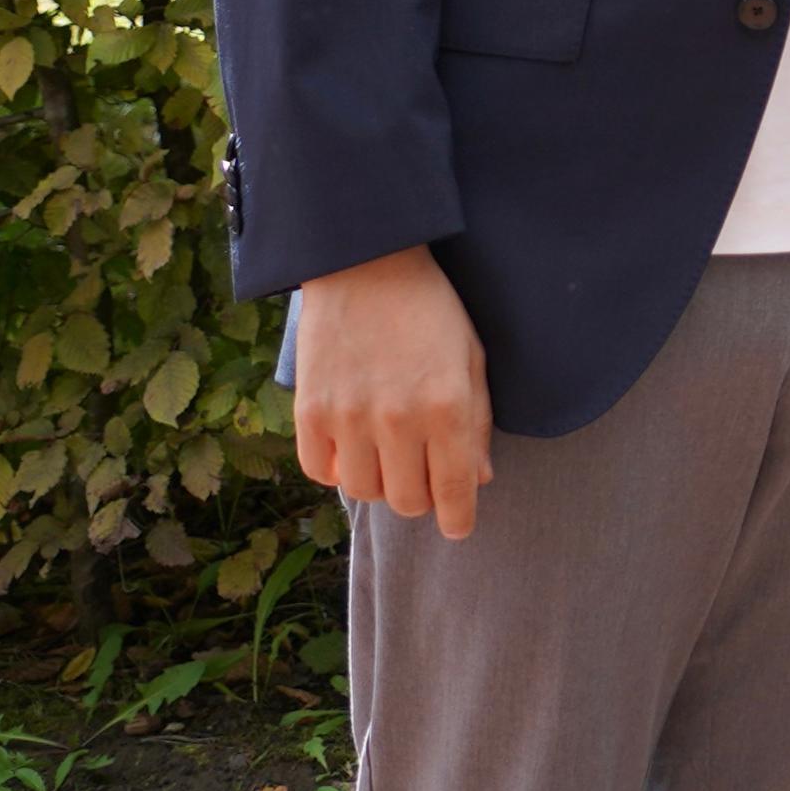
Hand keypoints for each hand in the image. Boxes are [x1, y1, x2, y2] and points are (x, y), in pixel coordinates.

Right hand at [290, 246, 492, 539]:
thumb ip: (478, 421)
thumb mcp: (471, 357)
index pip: (453, 489)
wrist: (366, 264)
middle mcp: (398, 421)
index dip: (458, 517)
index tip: (459, 526)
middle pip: (406, 501)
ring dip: (381, 482)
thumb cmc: (431, 309)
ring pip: (363, 491)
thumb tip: (480, 477)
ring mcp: (349, 419)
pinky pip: (320, 471)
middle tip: (425, 477)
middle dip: (421, 498)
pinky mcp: (310, 412)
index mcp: (447, 407)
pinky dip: (338, 470)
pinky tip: (354, 448)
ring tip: (389, 455)